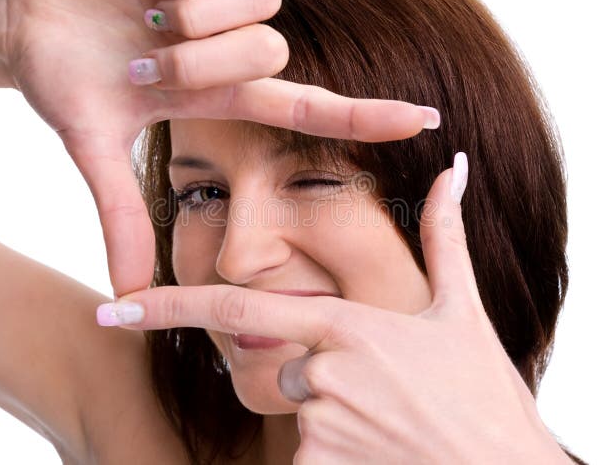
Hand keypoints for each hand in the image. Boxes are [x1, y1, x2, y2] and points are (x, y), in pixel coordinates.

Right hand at [0, 0, 437, 295]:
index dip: (368, 115)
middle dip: (202, 62)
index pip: (310, 105)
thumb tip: (127, 296)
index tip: (428, 121)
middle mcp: (231, 44)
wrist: (23, 24)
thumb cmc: (65, 84)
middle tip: (146, 60)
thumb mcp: (95, 150)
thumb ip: (122, 217)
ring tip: (146, 14)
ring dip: (193, 19)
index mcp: (220, 94)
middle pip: (273, 50)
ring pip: (262, 0)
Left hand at [103, 154, 569, 463]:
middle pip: (284, 367)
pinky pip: (309, 455)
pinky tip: (387, 447)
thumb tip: (454, 166)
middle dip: (318, 374)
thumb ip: (444, 235)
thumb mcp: (462, 310)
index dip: (167, 306)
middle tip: (384, 389)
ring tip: (395, 420)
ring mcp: (320, 427)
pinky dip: (341, 450)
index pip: (237, 307)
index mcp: (346, 323)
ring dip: (337, 414)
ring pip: (302, 412)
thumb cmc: (486, 393)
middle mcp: (323, 372)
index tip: (115, 306)